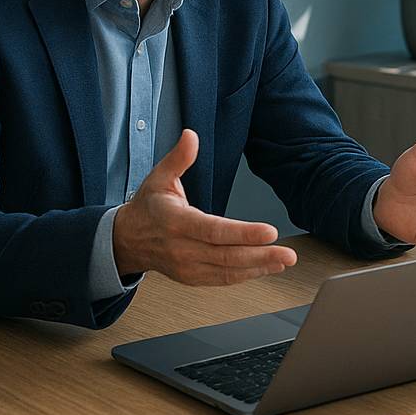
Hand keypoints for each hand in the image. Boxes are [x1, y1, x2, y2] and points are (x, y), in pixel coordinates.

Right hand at [112, 129, 297, 285]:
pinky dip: (246, 275)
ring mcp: (187, 266)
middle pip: (226, 255)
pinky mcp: (193, 277)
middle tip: (287, 253)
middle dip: (261, 255)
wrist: (127, 240)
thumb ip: (179, 158)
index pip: (213, 230)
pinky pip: (223, 279)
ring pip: (227, 271)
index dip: (242, 233)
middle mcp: (182, 248)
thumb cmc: (147, 208)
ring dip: (259, 267)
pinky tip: (266, 268)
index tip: (269, 232)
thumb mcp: (158, 177)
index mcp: (175, 222)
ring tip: (283, 261)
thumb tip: (191, 136)